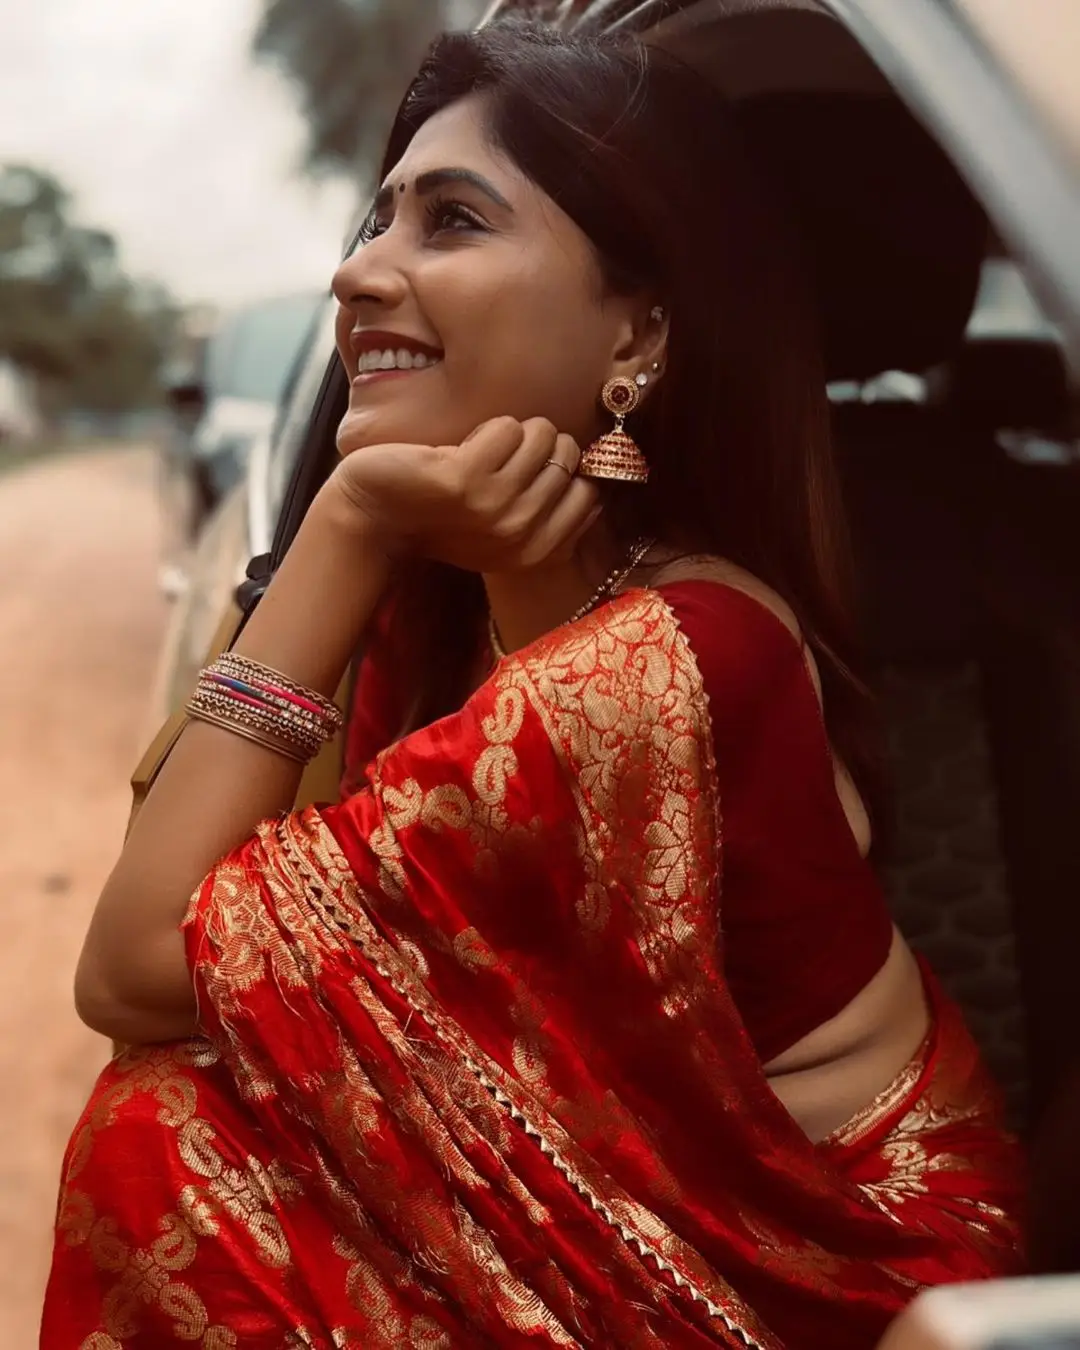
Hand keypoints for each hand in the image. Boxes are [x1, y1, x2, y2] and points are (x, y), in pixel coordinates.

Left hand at [322, 416, 600, 570]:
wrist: (376, 516)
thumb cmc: (441, 519)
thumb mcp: (501, 534)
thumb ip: (547, 517)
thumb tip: (589, 480)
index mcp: (535, 554)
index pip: (589, 495)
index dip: (567, 470)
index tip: (533, 472)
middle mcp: (521, 535)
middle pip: (568, 459)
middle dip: (540, 445)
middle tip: (500, 458)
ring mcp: (495, 509)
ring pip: (543, 437)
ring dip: (514, 431)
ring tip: (482, 451)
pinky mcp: (466, 480)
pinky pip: (507, 429)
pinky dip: (488, 428)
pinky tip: (462, 448)